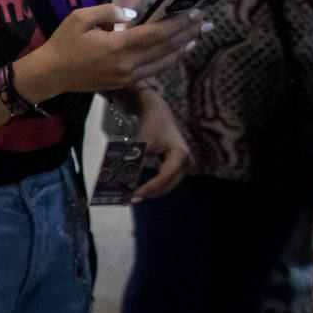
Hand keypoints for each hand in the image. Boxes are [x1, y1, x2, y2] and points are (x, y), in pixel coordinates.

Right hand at [23, 4, 204, 96]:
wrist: (51, 74)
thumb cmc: (63, 43)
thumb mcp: (79, 18)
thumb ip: (108, 11)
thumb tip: (132, 14)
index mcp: (117, 46)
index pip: (156, 33)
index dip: (177, 23)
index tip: (193, 12)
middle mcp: (127, 64)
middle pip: (165, 48)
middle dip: (186, 34)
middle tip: (204, 22)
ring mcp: (128, 76)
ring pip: (163, 63)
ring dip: (182, 49)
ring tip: (197, 37)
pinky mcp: (125, 83)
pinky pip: (153, 71)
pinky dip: (168, 61)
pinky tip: (176, 53)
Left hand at [128, 87, 192, 201]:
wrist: (157, 112)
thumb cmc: (149, 125)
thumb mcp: (142, 143)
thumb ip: (135, 162)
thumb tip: (125, 182)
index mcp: (180, 154)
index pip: (164, 177)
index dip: (148, 188)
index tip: (132, 195)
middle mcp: (187, 162)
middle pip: (167, 184)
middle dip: (148, 193)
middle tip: (128, 200)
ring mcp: (185, 165)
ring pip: (167, 184)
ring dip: (151, 191)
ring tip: (131, 197)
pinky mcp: (179, 166)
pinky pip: (167, 179)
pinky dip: (153, 184)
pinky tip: (138, 189)